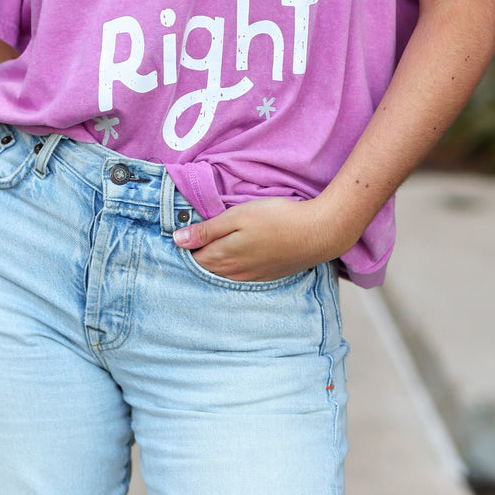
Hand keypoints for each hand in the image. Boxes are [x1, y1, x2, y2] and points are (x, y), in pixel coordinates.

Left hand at [173, 196, 340, 281]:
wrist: (317, 233)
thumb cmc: (277, 219)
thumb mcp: (237, 216)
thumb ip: (207, 230)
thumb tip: (177, 240)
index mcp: (223, 256)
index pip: (192, 256)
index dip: (186, 244)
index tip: (183, 230)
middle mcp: (234, 272)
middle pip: (205, 267)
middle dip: (197, 254)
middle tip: (194, 237)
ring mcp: (251, 277)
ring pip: (222, 273)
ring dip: (214, 261)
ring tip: (212, 244)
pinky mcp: (266, 276)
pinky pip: (239, 276)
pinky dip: (232, 267)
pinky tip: (236, 255)